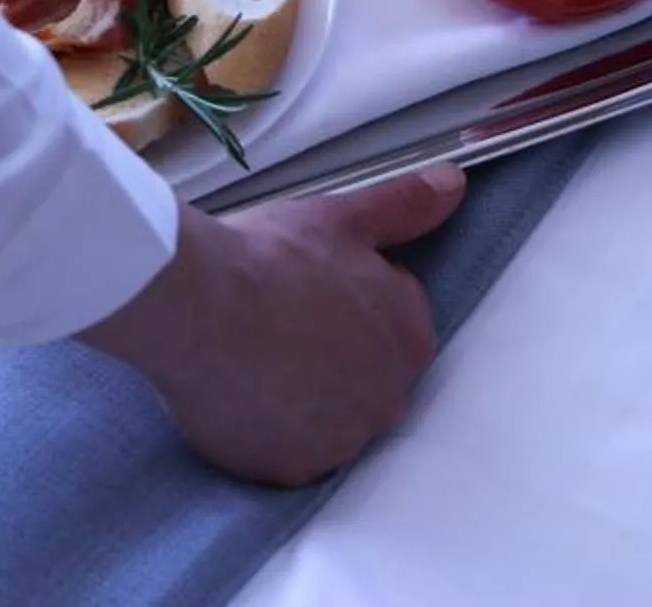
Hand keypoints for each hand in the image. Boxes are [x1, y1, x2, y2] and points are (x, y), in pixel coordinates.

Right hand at [80, 166, 466, 485]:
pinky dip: (266, 430)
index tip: (311, 291)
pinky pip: (284, 451)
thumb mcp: (344, 218)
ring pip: (326, 417)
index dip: (351, 303)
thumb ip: (405, 207)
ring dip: (301, 395)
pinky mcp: (289, 468)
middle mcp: (388, 400)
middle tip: (279, 322)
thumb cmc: (272, 258)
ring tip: (255, 356)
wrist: (199, 305)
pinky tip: (240, 394)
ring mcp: (339, 441)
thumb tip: (452, 185)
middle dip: (331, 354)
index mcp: (411, 339)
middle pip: (364, 377)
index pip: (393, 326)